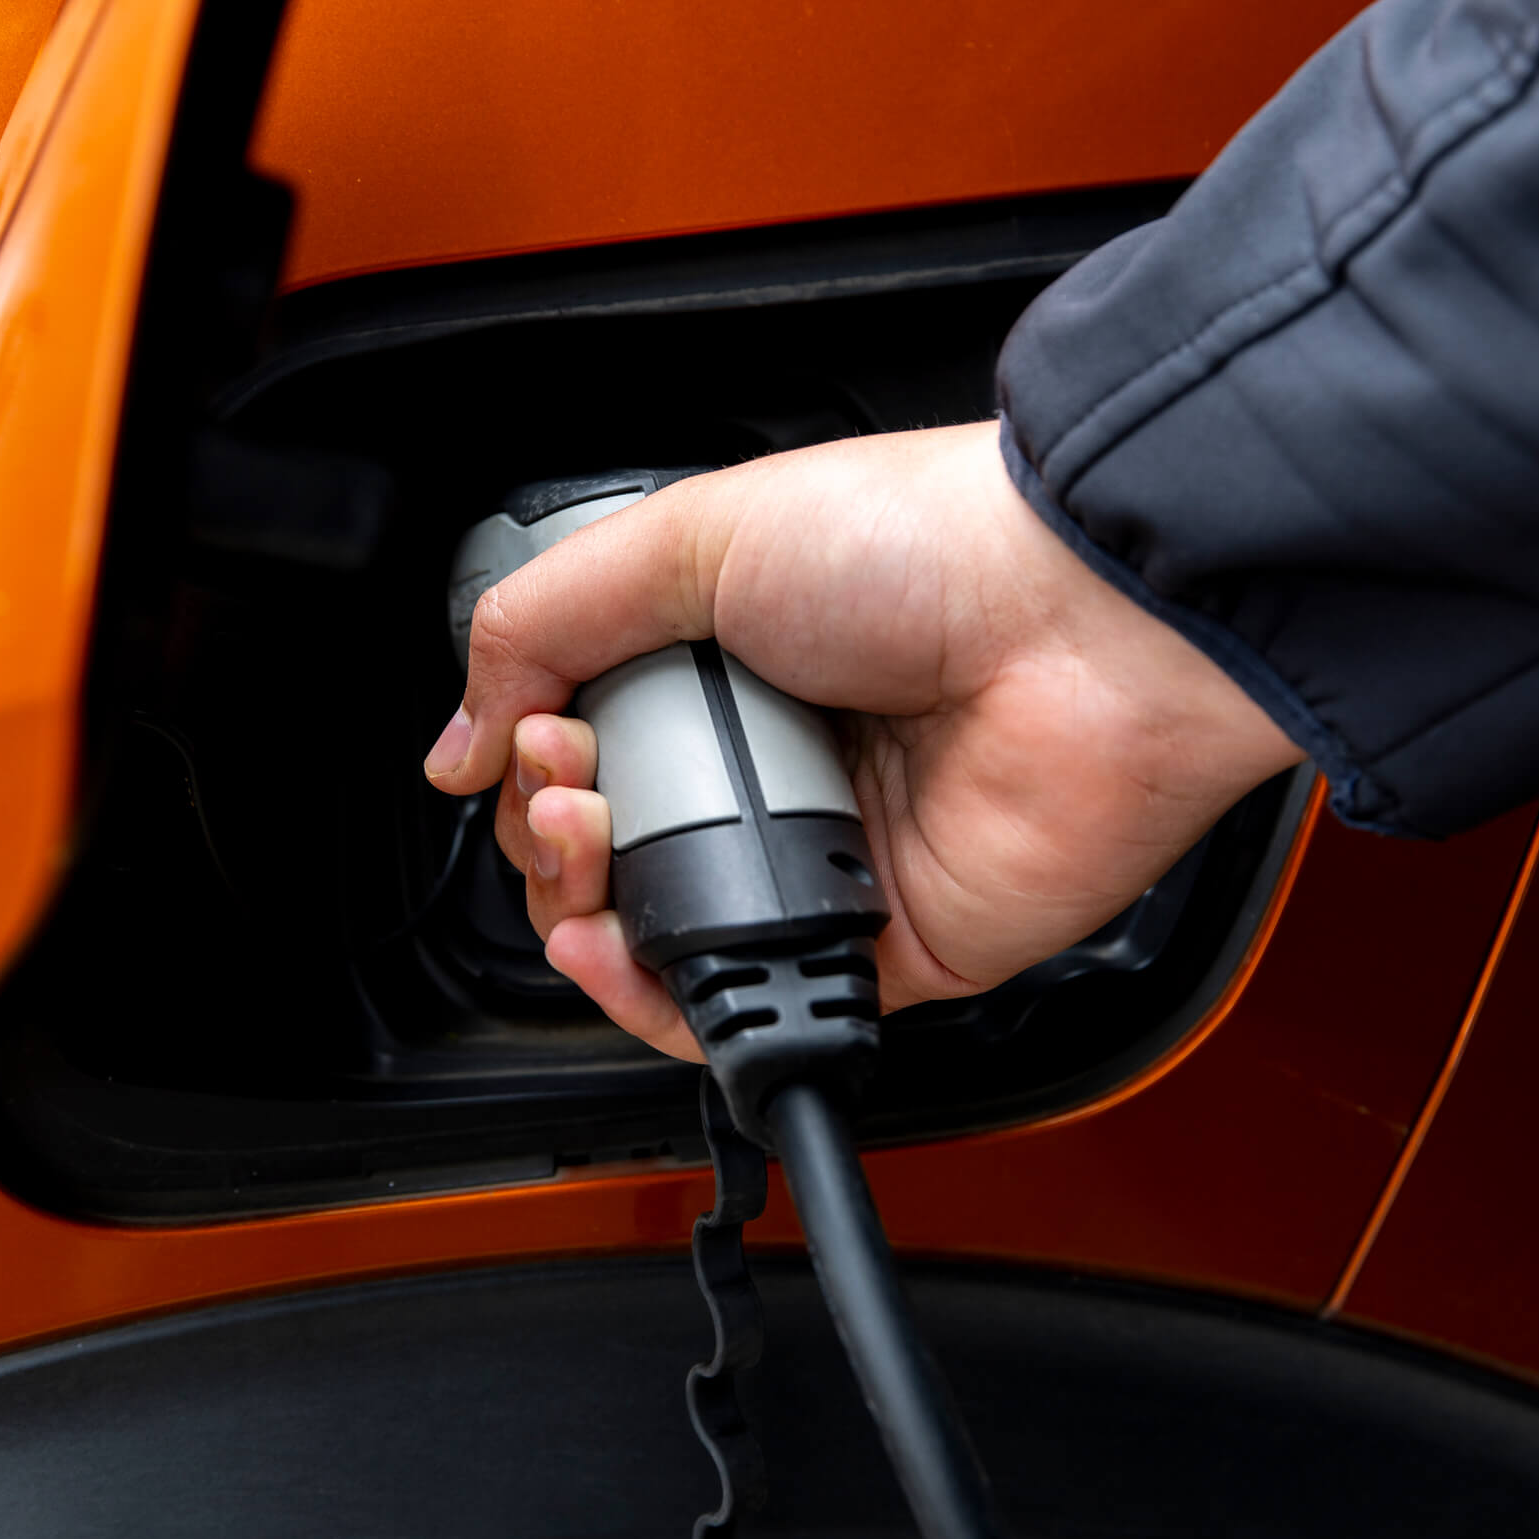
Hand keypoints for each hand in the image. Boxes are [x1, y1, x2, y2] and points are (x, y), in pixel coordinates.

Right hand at [423, 422, 1300, 1061]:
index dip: (537, 752)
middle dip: (552, 827)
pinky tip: (613, 949)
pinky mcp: (885, 947)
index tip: (536, 729)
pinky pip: (749, 1003)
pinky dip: (663, 1000)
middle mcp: (781, 761)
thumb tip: (457, 740)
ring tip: (586, 848)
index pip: (590, 741)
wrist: (1080, 620)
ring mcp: (830, 857)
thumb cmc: (927, 544)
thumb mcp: (690, 535)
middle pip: (611, 845)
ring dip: (586, 910)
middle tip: (568, 782)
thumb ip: (543, 624)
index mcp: (736, 658)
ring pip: (663, 934)